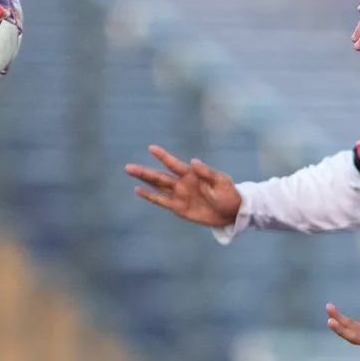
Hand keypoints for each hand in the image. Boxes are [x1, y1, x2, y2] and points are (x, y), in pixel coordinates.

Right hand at [125, 145, 240, 226]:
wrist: (231, 212)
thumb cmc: (228, 194)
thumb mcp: (221, 181)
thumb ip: (207, 172)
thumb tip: (194, 161)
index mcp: (191, 174)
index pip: (174, 164)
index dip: (163, 156)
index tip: (151, 148)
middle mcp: (182, 183)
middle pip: (159, 176)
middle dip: (144, 171)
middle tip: (128, 167)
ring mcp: (179, 195)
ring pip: (157, 187)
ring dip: (143, 181)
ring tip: (130, 173)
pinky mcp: (179, 208)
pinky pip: (161, 201)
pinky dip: (150, 196)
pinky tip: (139, 190)